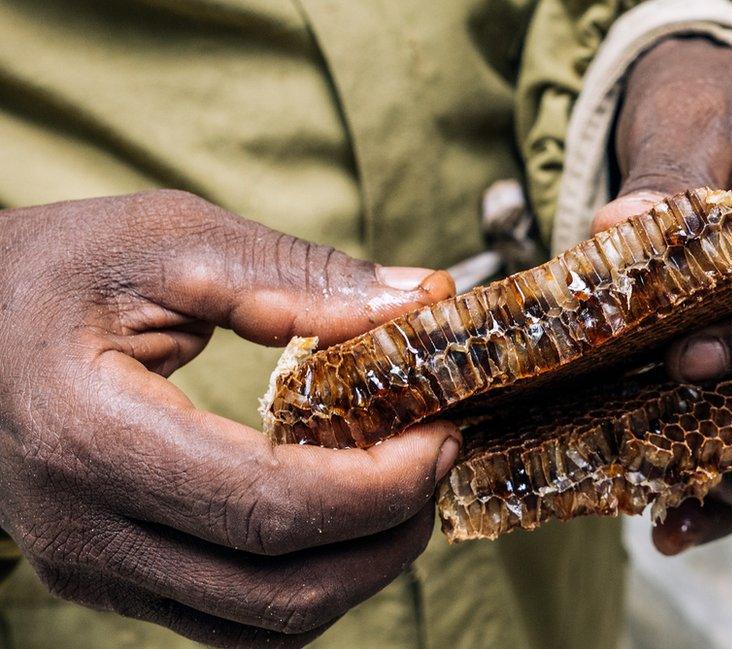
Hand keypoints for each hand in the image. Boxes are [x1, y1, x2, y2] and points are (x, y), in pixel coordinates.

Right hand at [0, 190, 459, 645]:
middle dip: (388, 532)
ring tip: (401, 486)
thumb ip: (297, 276)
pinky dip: (309, 580)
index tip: (439, 434)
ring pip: (264, 624)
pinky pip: (233, 618)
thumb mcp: (167, 241)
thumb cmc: (48, 271)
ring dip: (359, 567)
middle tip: (437, 455)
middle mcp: (84, 531)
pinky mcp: (107, 576)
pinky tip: (339, 515)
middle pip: (280, 588)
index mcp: (90, 437)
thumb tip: (419, 300)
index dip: (378, 486)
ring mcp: (92, 568)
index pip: (268, 508)